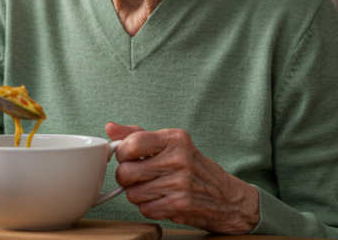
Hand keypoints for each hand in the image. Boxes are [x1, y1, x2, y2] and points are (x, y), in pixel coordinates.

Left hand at [105, 122, 259, 233]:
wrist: (227, 197)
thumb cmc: (193, 168)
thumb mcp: (170, 144)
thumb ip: (138, 135)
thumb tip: (110, 128)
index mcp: (175, 139)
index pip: (132, 143)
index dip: (122, 153)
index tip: (127, 157)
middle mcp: (178, 159)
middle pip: (126, 172)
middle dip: (126, 178)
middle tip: (137, 177)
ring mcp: (180, 183)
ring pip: (132, 193)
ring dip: (138, 195)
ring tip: (153, 189)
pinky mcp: (180, 205)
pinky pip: (145, 209)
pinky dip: (149, 208)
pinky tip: (161, 200)